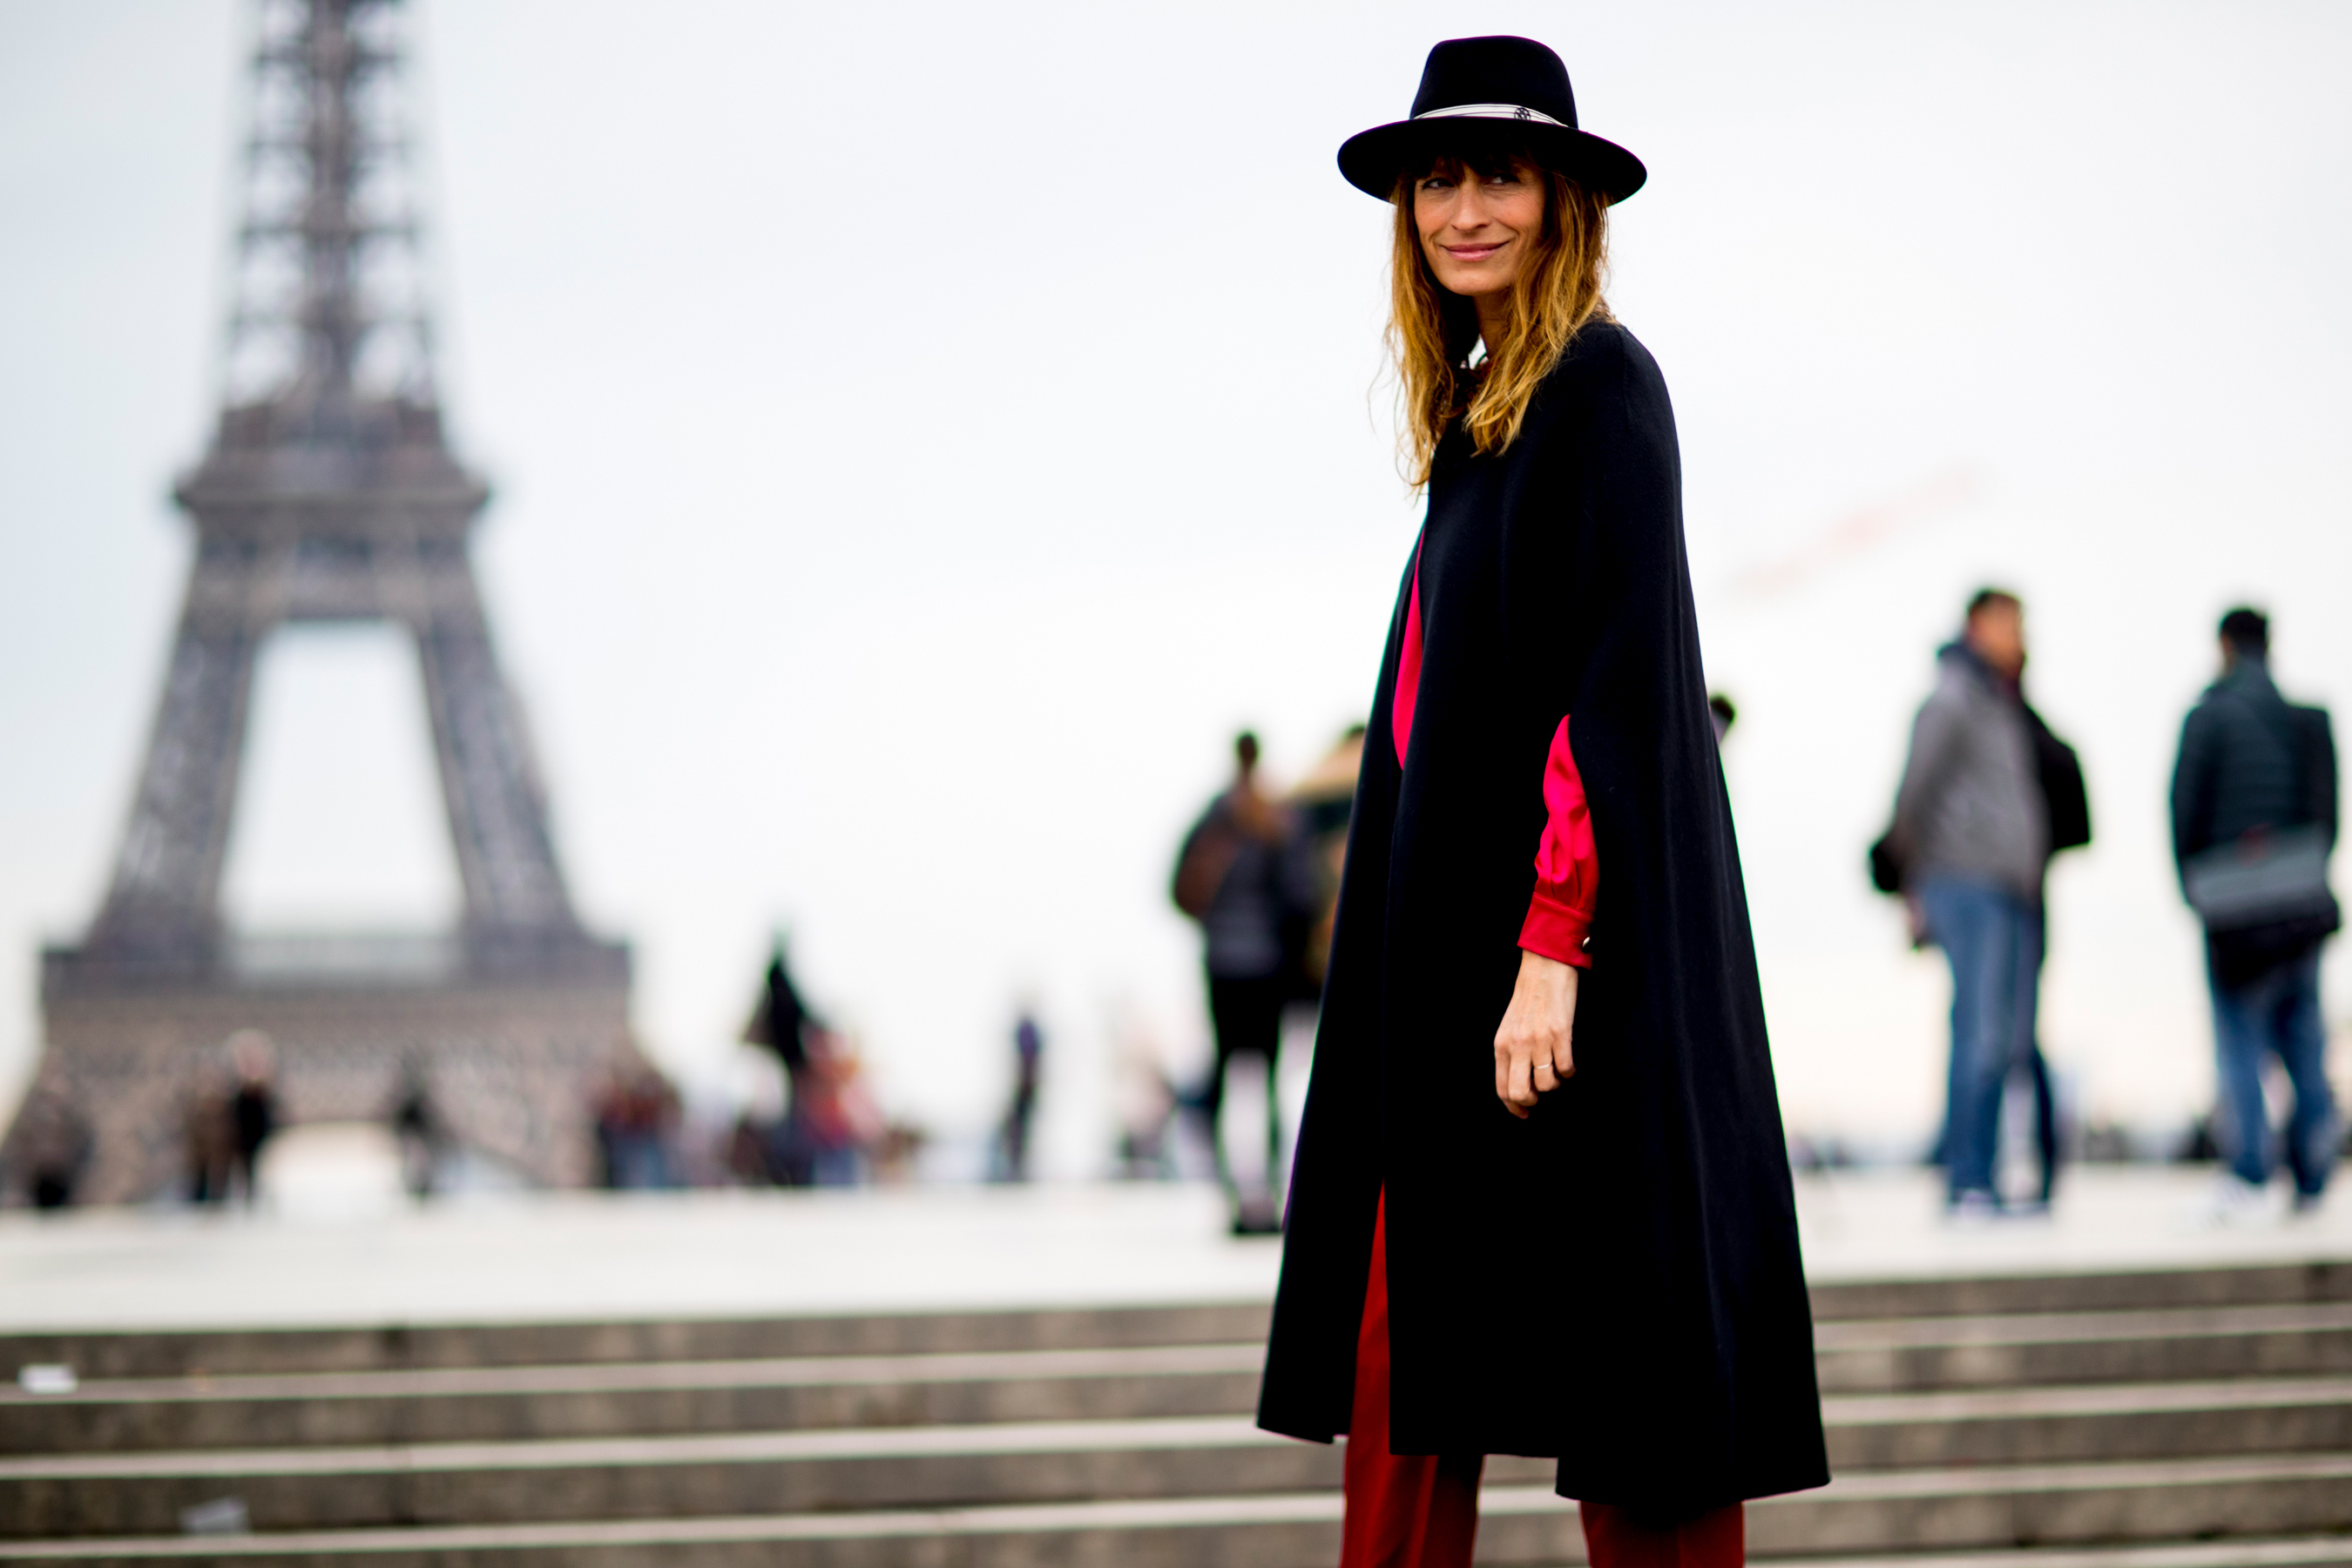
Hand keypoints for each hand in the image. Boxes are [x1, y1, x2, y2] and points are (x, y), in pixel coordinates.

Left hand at [1494, 949, 1578, 1119]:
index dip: (1513, 1106)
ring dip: (1554, 1083)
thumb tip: (1518, 1082)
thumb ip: (1510, 1053)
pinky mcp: (1560, 1034)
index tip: (1524, 1113)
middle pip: (1520, 1092)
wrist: (1544, 969)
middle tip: (1540, 1094)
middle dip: (1532, 1101)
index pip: (1502, 1087)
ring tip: (1556, 1070)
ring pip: (1547, 1084)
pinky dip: (1569, 1071)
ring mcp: (1539, 1040)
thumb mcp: (1509, 1027)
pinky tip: (1568, 1062)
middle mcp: (1517, 1045)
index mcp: (1502, 1045)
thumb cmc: (1528, 1000)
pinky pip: (1566, 1068)